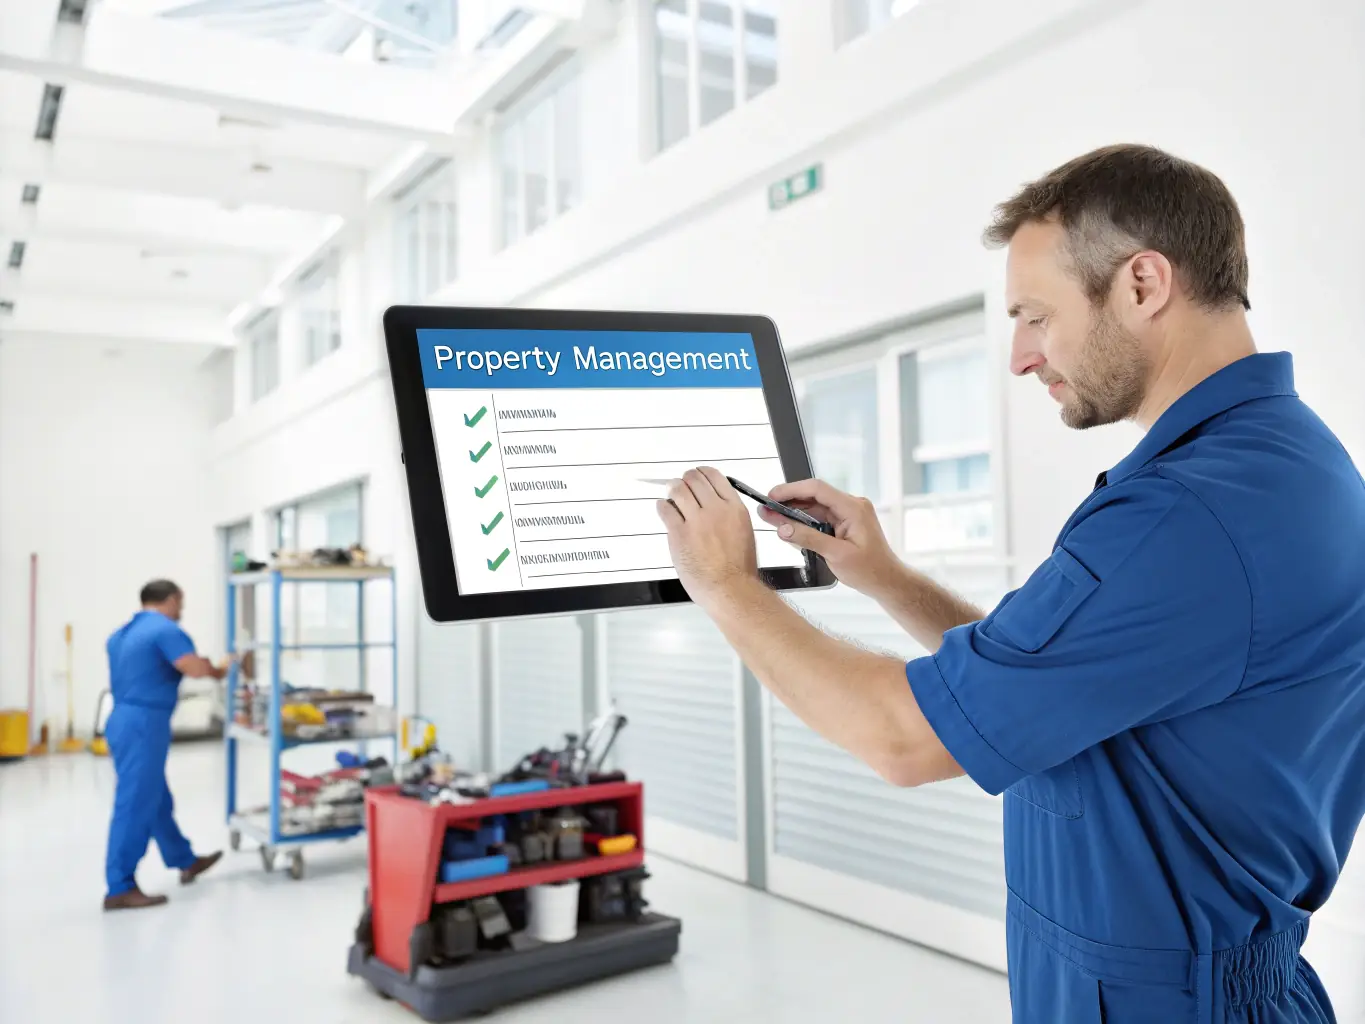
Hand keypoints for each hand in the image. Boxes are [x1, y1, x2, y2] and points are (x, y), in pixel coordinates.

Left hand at [656, 467, 759, 607]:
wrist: (730, 588)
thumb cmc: (739, 569)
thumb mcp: (743, 532)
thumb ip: (728, 515)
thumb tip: (713, 505)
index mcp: (735, 508)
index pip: (715, 476)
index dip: (701, 473)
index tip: (696, 476)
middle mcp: (716, 510)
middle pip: (694, 479)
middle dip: (685, 479)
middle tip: (680, 484)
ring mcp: (696, 520)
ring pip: (678, 489)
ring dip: (672, 488)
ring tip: (670, 493)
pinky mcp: (679, 533)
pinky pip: (666, 509)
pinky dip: (662, 506)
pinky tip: (663, 509)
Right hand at [760, 479, 902, 597]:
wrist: (886, 581)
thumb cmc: (870, 570)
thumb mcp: (836, 556)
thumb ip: (808, 539)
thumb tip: (784, 529)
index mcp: (853, 508)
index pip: (817, 489)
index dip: (792, 490)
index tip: (772, 497)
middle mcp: (851, 506)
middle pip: (813, 496)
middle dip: (788, 502)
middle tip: (766, 509)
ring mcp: (848, 514)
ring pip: (814, 507)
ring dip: (793, 513)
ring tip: (771, 517)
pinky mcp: (844, 523)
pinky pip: (819, 518)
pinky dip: (803, 522)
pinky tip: (788, 527)